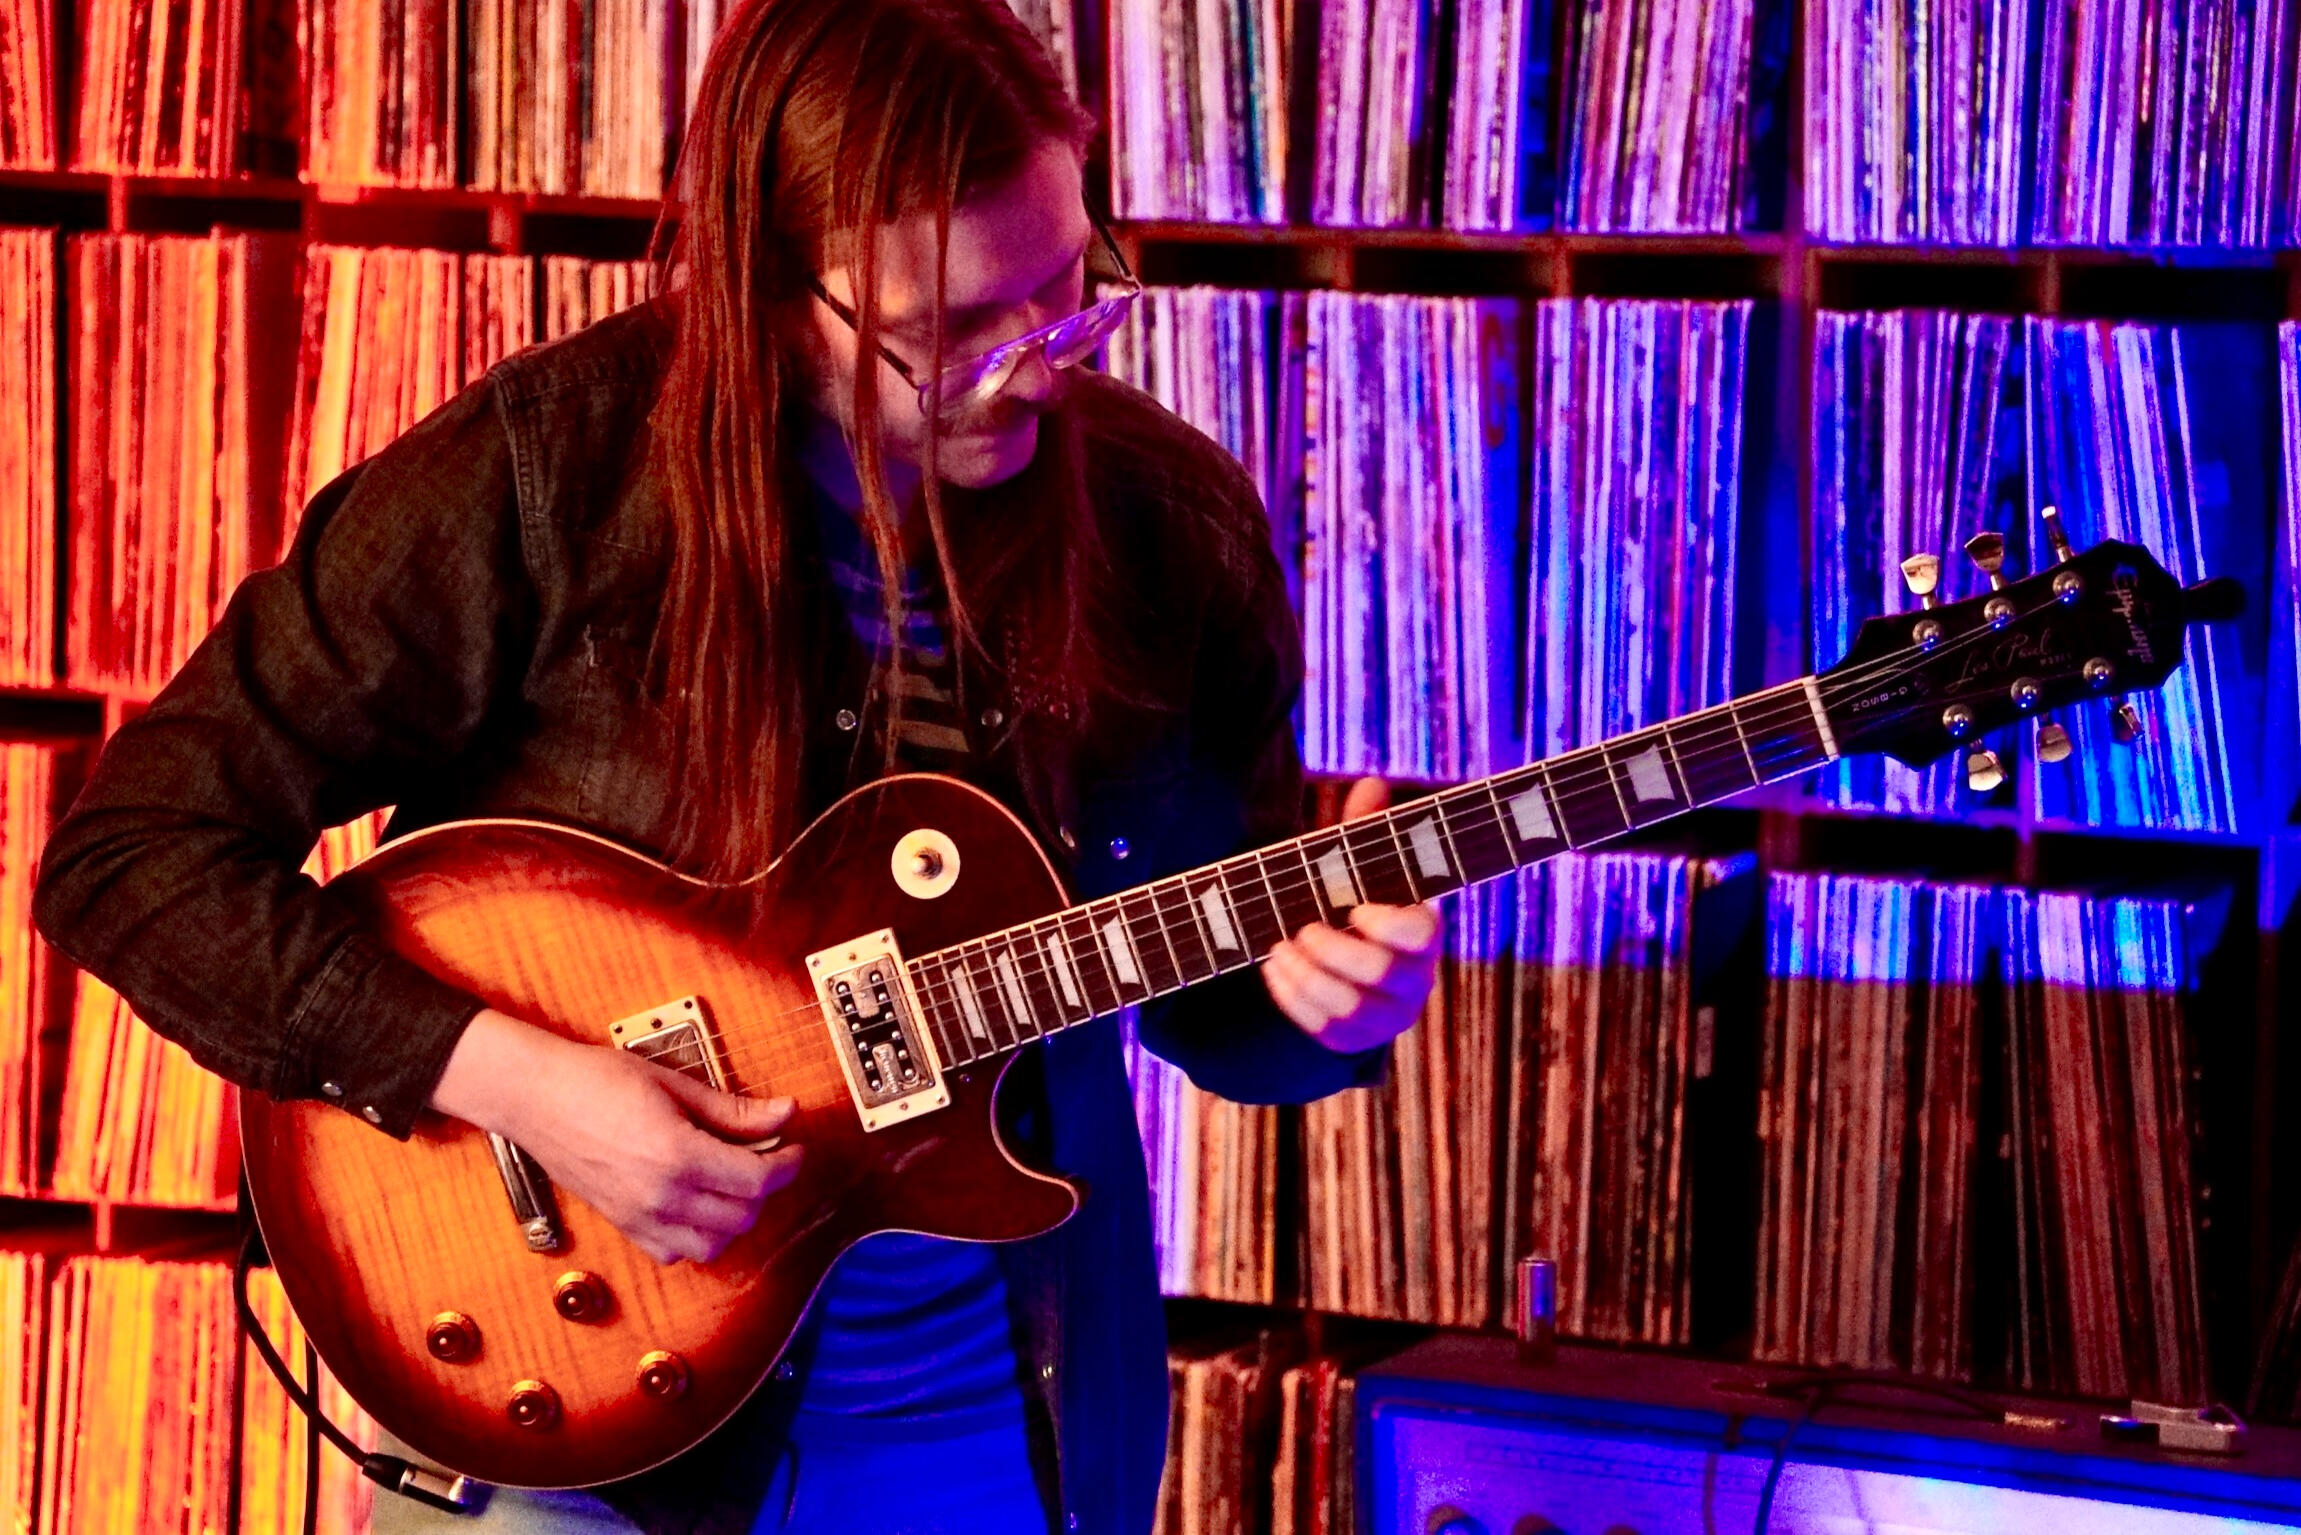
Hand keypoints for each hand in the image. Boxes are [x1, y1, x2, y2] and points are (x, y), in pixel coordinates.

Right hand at [429, 1008, 803, 1263]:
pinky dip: (697, 1235)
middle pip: (741, 1217)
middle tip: (767, 1157)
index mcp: (676, 1157)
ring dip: (734, 1218)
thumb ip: (733, 1110)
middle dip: (765, 1189)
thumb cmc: (595, 1080)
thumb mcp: (674, 1085)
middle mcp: (659, 1197)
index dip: (787, 1166)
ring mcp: (638, 1217)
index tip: (794, 1149)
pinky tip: (698, 1201)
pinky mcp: (622, 1224)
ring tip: (733, 1182)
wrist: (534, 1096)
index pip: (756, 1181)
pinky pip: (674, 1251)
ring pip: (712, 1245)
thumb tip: (784, 1113)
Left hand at [1261, 776, 1443, 1054]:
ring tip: (1279, 946)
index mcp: (1423, 934)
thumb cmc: (1356, 902)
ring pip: (1347, 1006)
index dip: (1386, 923)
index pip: (1419, 934)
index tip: (1355, 908)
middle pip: (1379, 973)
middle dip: (1333, 950)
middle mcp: (1415, 981)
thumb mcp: (1357, 868)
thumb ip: (1363, 830)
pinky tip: (1274, 967)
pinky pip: (1322, 1027)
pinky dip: (1291, 996)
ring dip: (1305, 973)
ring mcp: (1385, 1016)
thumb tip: (1371, 782)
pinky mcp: (1352, 1039)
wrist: (1350, 965)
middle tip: (1303, 928)